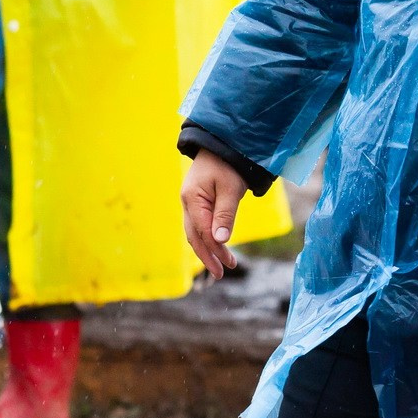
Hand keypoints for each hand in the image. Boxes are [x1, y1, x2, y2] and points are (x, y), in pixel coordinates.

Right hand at [181, 150, 248, 279]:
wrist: (221, 144)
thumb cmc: (228, 165)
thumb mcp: (230, 189)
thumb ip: (225, 214)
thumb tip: (220, 240)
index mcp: (192, 199)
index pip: (202, 232)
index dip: (214, 250)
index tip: (227, 264)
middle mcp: (187, 203)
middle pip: (194, 236)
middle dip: (208, 256)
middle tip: (221, 273)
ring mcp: (190, 202)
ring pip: (194, 232)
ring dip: (207, 249)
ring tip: (221, 266)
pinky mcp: (196, 201)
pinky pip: (198, 224)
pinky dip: (206, 238)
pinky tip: (215, 246)